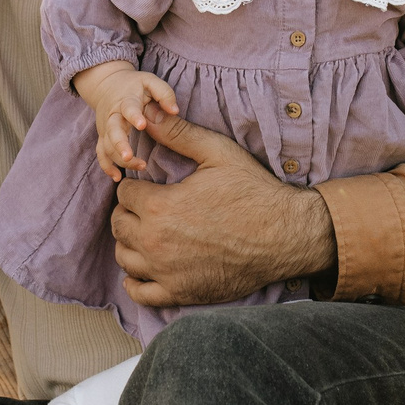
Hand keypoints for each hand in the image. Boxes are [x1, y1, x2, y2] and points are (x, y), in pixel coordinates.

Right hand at [74, 61, 178, 181]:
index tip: (142, 124)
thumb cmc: (135, 86)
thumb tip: (175, 110)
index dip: (134, 116)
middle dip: (119, 144)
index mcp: (126, 100)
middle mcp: (112, 115)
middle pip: (112, 130)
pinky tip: (118, 177)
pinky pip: (101, 154)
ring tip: (140, 166)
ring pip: (107, 146)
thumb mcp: (150, 82)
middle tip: (129, 156)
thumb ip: (164, 93)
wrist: (108, 85)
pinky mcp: (103, 137)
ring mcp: (106, 128)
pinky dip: (107, 167)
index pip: (128, 108)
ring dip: (119, 158)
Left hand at [111, 112, 333, 307]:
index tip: (151, 187)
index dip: (137, 186)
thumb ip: (177, 133)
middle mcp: (155, 241)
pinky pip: (139, 293)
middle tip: (150, 207)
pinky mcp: (179, 293)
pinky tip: (145, 268)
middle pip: (118, 224)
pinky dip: (135, 281)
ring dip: (131, 242)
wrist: (285, 236)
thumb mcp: (217, 152)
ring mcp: (165, 271)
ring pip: (124, 257)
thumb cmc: (254, 192)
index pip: (124, 193)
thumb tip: (146, 111)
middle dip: (130, 212)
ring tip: (149, 233)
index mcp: (159, 206)